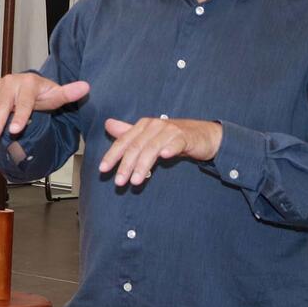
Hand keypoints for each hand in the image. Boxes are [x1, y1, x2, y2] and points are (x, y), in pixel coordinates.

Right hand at [0, 73, 90, 141]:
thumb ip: (68, 93)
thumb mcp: (56, 95)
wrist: (30, 84)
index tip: (16, 131)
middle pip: (1, 103)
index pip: (23, 102)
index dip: (20, 116)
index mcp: (26, 83)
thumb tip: (86, 87)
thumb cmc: (44, 94)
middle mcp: (9, 82)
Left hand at [99, 117, 222, 186]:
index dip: (112, 155)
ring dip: (142, 165)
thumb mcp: (149, 136)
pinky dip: (169, 149)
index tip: (103, 169)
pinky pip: (176, 143)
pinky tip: (164, 157)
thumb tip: (108, 124)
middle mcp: (154, 125)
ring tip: (136, 181)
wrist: (205, 134)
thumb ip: (129, 133)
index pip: (123, 141)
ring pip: (152, 148)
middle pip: (135, 146)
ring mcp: (169, 130)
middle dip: (125, 165)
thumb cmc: (174, 137)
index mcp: (142, 125)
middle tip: (119, 182)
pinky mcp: (185, 137)